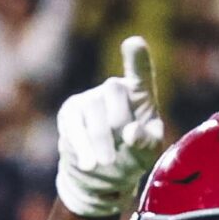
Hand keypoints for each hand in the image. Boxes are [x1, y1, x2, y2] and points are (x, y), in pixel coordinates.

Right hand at [55, 35, 163, 217]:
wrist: (103, 176)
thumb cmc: (132, 157)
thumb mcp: (148, 152)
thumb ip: (146, 140)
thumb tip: (130, 132)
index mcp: (139, 93)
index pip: (140, 71)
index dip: (136, 58)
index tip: (133, 43)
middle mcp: (114, 89)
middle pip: (113, 89)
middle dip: (117, 119)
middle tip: (121, 145)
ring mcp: (90, 99)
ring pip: (92, 107)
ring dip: (100, 138)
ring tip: (106, 162)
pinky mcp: (70, 114)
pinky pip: (74, 124)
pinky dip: (82, 145)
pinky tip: (89, 163)